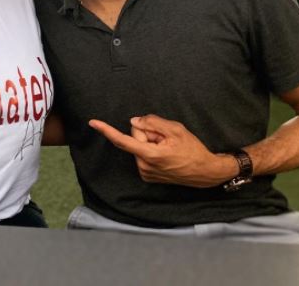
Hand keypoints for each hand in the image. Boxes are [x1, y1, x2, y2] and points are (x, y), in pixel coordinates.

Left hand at [89, 114, 236, 187]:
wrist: (205, 172)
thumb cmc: (192, 149)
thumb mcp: (175, 129)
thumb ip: (152, 123)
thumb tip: (134, 122)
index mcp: (149, 155)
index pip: (122, 140)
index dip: (106, 130)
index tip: (93, 122)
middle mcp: (144, 166)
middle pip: (134, 137)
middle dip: (146, 133)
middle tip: (165, 138)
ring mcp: (145, 173)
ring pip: (139, 146)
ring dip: (150, 142)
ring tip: (168, 148)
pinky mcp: (147, 176)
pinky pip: (142, 155)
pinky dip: (151, 151)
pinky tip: (166, 154)